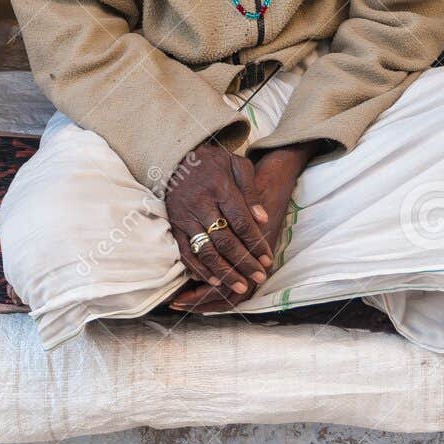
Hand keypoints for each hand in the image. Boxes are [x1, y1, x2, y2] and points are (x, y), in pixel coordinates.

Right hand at [169, 143, 317, 314]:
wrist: (178, 157)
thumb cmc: (214, 162)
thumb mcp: (237, 165)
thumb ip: (251, 191)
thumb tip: (262, 219)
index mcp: (220, 187)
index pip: (241, 222)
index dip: (255, 243)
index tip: (268, 259)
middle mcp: (201, 204)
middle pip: (225, 240)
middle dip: (244, 262)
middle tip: (259, 278)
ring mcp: (185, 217)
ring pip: (206, 250)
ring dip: (224, 272)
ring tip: (240, 286)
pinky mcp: (175, 225)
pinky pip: (186, 253)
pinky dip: (200, 269)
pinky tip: (215, 281)